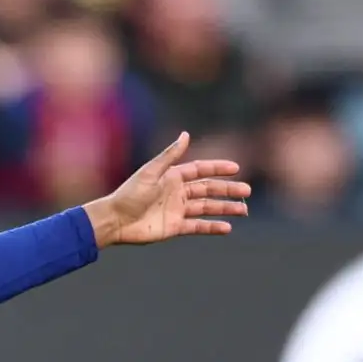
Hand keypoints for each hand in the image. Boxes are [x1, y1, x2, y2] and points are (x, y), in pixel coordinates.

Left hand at [81, 132, 249, 248]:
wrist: (115, 221)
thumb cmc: (129, 194)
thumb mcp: (151, 172)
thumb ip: (170, 155)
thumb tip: (187, 134)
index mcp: (173, 177)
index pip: (201, 170)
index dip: (218, 168)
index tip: (236, 168)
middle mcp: (178, 192)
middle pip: (209, 189)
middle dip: (228, 190)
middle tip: (247, 192)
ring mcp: (177, 210)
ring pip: (207, 208)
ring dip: (225, 208)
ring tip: (243, 210)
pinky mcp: (174, 227)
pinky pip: (197, 227)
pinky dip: (212, 227)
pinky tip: (227, 227)